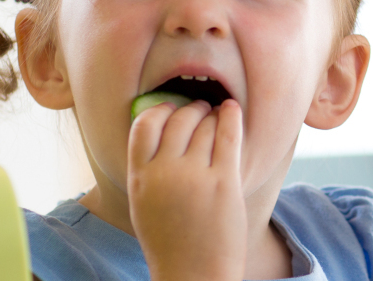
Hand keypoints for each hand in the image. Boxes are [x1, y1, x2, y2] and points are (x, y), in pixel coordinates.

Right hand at [126, 100, 244, 280]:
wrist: (193, 276)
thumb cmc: (170, 243)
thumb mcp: (142, 204)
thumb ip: (147, 170)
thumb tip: (160, 132)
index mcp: (139, 178)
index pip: (144, 124)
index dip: (160, 109)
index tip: (171, 108)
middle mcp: (164, 172)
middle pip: (178, 119)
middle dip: (191, 109)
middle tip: (200, 109)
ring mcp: (194, 176)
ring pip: (205, 125)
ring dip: (212, 114)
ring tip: (217, 114)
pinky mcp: (224, 183)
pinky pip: (228, 136)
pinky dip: (231, 117)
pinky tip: (234, 110)